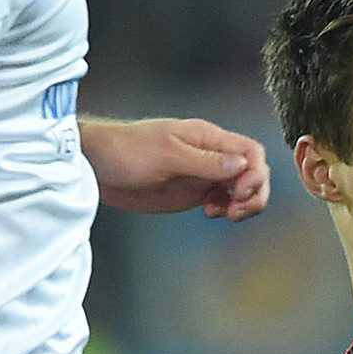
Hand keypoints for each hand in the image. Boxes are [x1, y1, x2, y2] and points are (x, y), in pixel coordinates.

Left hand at [83, 116, 270, 219]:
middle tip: (235, 211)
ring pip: (240, 188)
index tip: (238, 193)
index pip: (251, 152)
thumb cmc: (126, 150)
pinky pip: (222, 200)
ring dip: (242, 204)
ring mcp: (202, 174)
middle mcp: (210, 155)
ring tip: (226, 215)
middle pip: (252, 172)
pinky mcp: (192, 192)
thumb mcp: (167, 155)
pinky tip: (209, 213)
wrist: (97, 165)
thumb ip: (205, 162)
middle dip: (254, 193)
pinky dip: (226, 209)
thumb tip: (242, 166)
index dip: (255, 174)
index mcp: (207, 138)